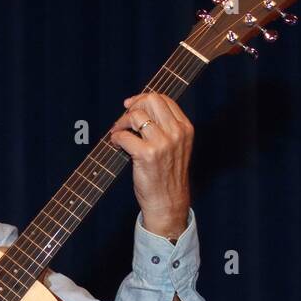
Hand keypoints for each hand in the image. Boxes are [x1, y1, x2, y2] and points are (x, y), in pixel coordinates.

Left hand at [109, 92, 192, 237]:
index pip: (163, 99)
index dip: (143, 99)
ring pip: (136, 115)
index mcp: (185, 128)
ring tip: (118, 133)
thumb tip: (138, 107)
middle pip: (151, 101)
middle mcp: (176, 133)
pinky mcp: (147, 155)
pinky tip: (117, 145)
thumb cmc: (167, 175)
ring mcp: (163, 143)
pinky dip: (116, 138)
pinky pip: (124, 135)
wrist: (168, 202)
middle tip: (124, 120)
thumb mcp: (175, 146)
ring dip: (121, 123)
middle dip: (133, 107)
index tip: (131, 106)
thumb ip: (164, 127)